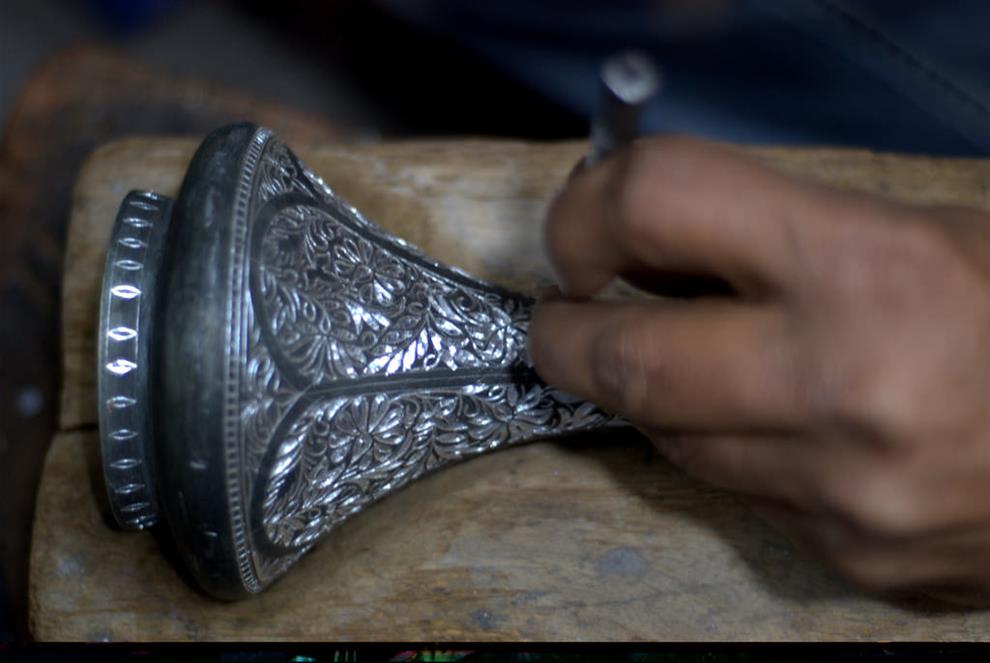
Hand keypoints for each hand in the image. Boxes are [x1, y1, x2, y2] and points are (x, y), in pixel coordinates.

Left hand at [529, 135, 989, 601]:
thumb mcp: (907, 228)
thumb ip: (768, 232)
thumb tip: (646, 246)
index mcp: (871, 263)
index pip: (660, 204)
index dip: (588, 209)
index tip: (579, 232)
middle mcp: (847, 385)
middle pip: (624, 357)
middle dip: (566, 334)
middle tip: (561, 316)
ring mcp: (844, 491)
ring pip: (668, 441)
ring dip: (642, 393)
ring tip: (667, 357)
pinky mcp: (850, 557)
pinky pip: (736, 493)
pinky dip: (721, 448)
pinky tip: (762, 420)